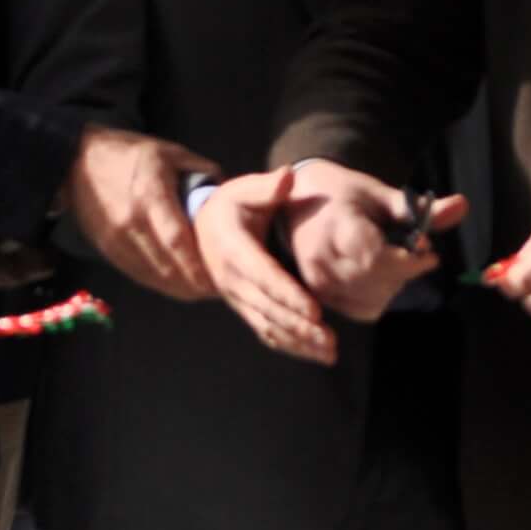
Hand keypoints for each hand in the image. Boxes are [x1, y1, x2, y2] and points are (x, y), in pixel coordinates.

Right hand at [62, 125, 215, 303]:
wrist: (78, 160)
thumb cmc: (131, 153)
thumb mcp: (171, 152)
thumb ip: (202, 172)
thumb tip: (228, 196)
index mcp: (150, 193)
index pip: (176, 239)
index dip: (197, 264)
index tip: (219, 276)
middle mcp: (131, 220)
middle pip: (166, 264)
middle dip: (194, 283)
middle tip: (219, 289)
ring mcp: (115, 238)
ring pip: (152, 275)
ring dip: (179, 288)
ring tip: (204, 291)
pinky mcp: (106, 248)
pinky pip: (137, 273)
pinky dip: (160, 283)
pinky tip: (179, 287)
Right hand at [192, 161, 455, 366]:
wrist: (201, 228)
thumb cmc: (231, 206)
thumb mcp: (245, 190)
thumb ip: (268, 187)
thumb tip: (288, 176)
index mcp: (234, 249)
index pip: (263, 276)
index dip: (288, 296)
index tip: (314, 311)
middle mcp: (232, 280)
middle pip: (268, 309)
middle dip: (299, 327)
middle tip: (329, 339)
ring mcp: (237, 297)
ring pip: (267, 326)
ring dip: (298, 342)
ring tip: (329, 352)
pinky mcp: (244, 307)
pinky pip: (266, 331)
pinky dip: (290, 345)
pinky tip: (316, 353)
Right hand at [282, 162, 454, 327]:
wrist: (303, 203)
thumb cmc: (345, 195)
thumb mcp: (380, 194)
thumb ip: (418, 208)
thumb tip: (463, 205)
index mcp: (335, 227)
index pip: (375, 260)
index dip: (408, 261)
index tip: (428, 250)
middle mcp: (321, 259)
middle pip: (376, 283)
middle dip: (406, 272)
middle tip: (417, 254)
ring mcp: (317, 282)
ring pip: (372, 301)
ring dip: (395, 286)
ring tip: (396, 262)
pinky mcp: (320, 297)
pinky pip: (361, 311)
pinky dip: (380, 298)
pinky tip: (382, 277)